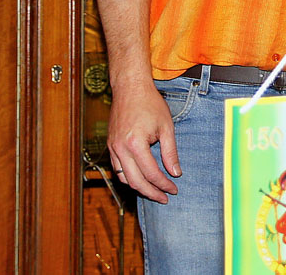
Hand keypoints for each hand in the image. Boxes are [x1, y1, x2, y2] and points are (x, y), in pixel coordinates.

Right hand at [107, 80, 180, 202]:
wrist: (130, 88)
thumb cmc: (150, 103)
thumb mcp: (166, 127)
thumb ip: (170, 152)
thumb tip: (175, 173)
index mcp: (135, 144)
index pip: (151, 173)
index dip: (164, 184)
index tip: (174, 189)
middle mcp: (120, 148)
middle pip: (135, 181)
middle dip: (151, 192)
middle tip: (165, 198)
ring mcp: (112, 147)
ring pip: (124, 178)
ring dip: (139, 188)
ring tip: (154, 191)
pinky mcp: (110, 145)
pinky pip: (118, 168)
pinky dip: (129, 177)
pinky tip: (141, 178)